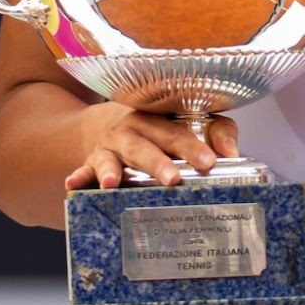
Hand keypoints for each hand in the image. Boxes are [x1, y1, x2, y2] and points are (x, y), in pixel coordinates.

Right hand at [65, 104, 238, 188]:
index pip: (176, 130)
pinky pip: (83, 168)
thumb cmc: (159, 128)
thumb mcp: (187, 122)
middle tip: (172, 179)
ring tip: (113, 183)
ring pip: (111, 157)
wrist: (109, 123)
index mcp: (157, 118)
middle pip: (144, 144)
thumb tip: (231, 151)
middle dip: (157, 162)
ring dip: (112, 169)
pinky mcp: (92, 160)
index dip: (192, 146)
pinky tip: (73, 186)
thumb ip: (215, 131)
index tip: (209, 162)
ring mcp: (109, 145)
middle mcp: (130, 129)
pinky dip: (79, 176)